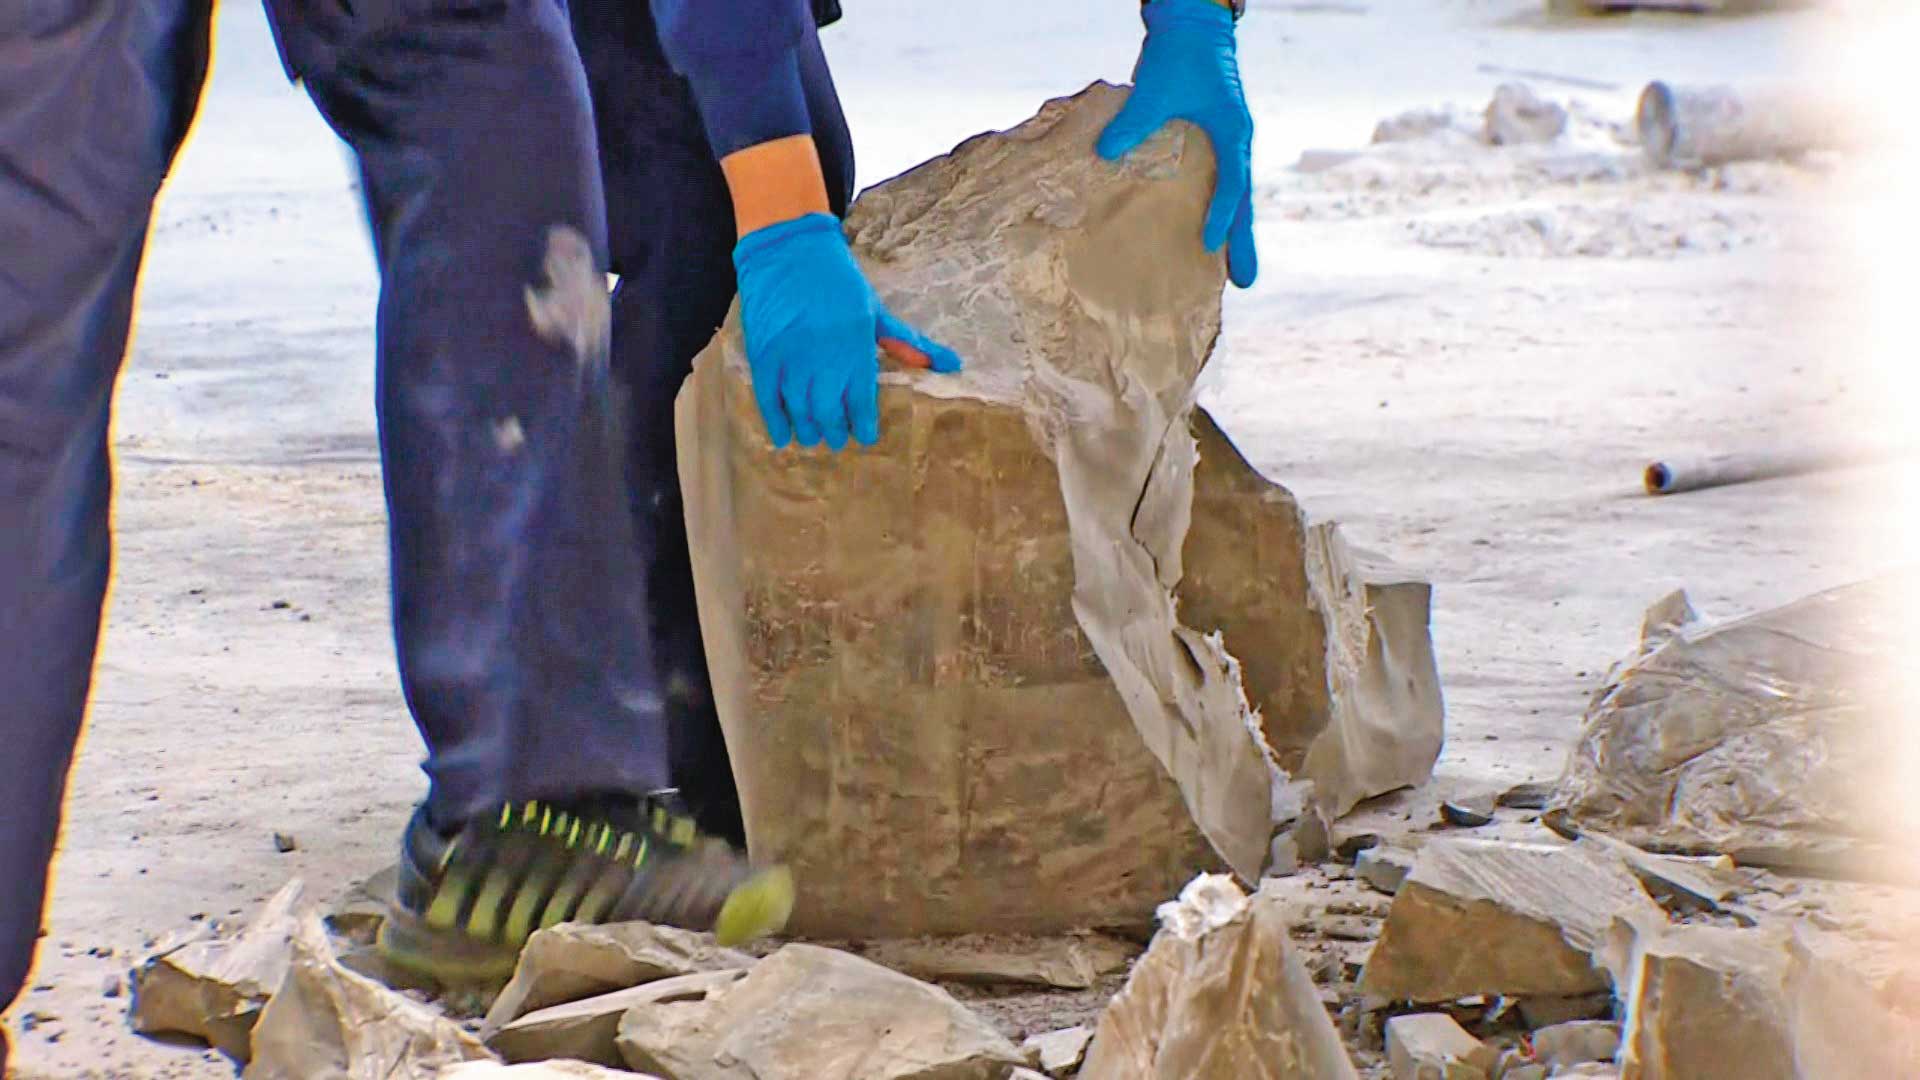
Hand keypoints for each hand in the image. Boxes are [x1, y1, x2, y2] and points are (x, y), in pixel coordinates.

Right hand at [732, 213, 961, 450]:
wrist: (789, 248)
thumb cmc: (839, 280)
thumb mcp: (876, 310)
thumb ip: (908, 344)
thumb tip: (950, 364)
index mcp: (857, 345)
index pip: (862, 401)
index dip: (863, 425)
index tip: (865, 437)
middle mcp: (824, 356)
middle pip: (829, 412)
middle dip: (835, 432)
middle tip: (838, 440)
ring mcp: (791, 357)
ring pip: (800, 409)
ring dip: (808, 429)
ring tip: (815, 438)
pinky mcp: (764, 354)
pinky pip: (768, 398)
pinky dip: (775, 421)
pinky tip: (781, 436)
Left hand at [1098, 0, 1257, 287]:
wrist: (1192, 26)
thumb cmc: (1179, 54)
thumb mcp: (1154, 89)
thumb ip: (1132, 122)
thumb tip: (1105, 153)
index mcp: (1233, 132)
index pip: (1231, 183)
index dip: (1221, 214)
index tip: (1210, 244)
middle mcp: (1236, 143)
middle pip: (1243, 202)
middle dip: (1243, 242)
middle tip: (1246, 284)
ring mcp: (1226, 145)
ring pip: (1234, 197)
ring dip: (1232, 232)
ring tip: (1232, 275)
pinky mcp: (1211, 144)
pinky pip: (1217, 186)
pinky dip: (1215, 212)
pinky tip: (1203, 239)